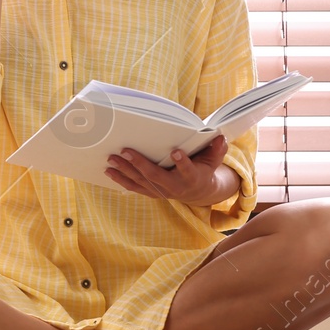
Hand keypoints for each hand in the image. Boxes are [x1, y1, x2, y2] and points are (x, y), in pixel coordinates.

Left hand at [104, 134, 232, 206]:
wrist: (199, 191)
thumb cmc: (203, 169)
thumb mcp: (213, 160)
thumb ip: (216, 149)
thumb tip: (220, 137)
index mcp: (192, 177)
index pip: (188, 170)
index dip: (182, 163)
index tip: (176, 152)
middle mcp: (175, 187)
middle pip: (156, 176)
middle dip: (140, 164)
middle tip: (125, 150)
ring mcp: (161, 191)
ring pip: (141, 182)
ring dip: (125, 171)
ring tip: (111, 159)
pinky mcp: (151, 192)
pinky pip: (134, 187)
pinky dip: (121, 180)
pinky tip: (109, 171)